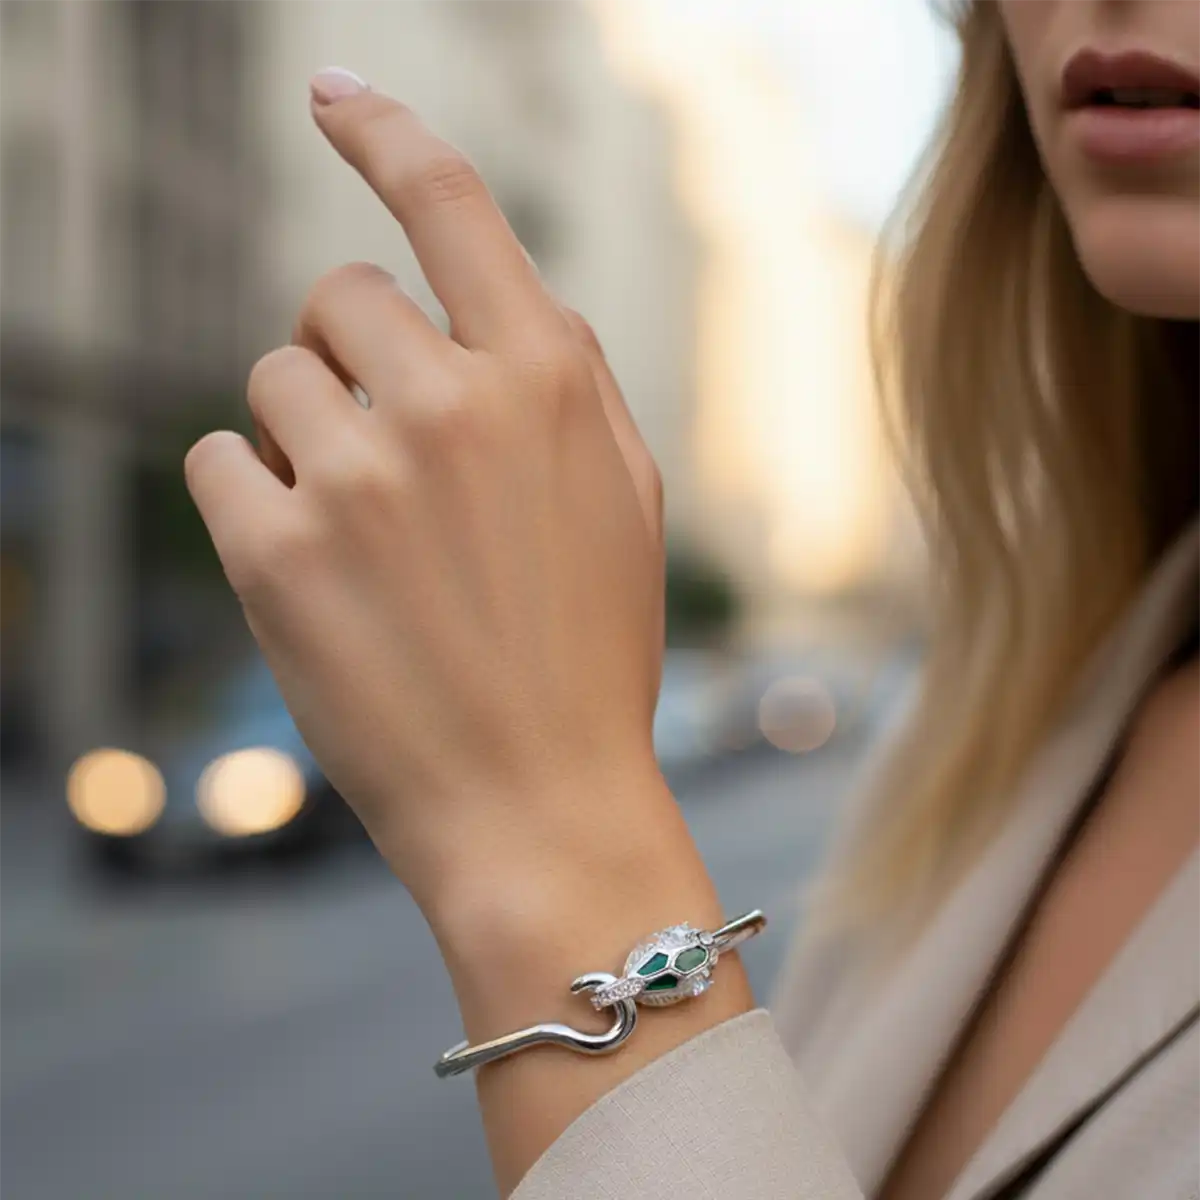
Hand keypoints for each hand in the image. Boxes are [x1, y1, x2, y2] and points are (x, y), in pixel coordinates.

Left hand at [184, 72, 670, 908]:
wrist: (540, 805)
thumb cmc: (589, 652)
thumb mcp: (625, 499)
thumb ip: (565, 380)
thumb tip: (497, 296)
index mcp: (545, 378)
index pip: (449, 203)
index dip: (384, 133)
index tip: (334, 94)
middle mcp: (449, 403)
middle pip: (335, 298)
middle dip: (352, 360)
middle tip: (393, 459)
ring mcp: (356, 475)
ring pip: (272, 381)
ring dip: (307, 439)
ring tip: (370, 541)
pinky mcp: (275, 552)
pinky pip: (218, 459)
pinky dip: (255, 500)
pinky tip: (315, 573)